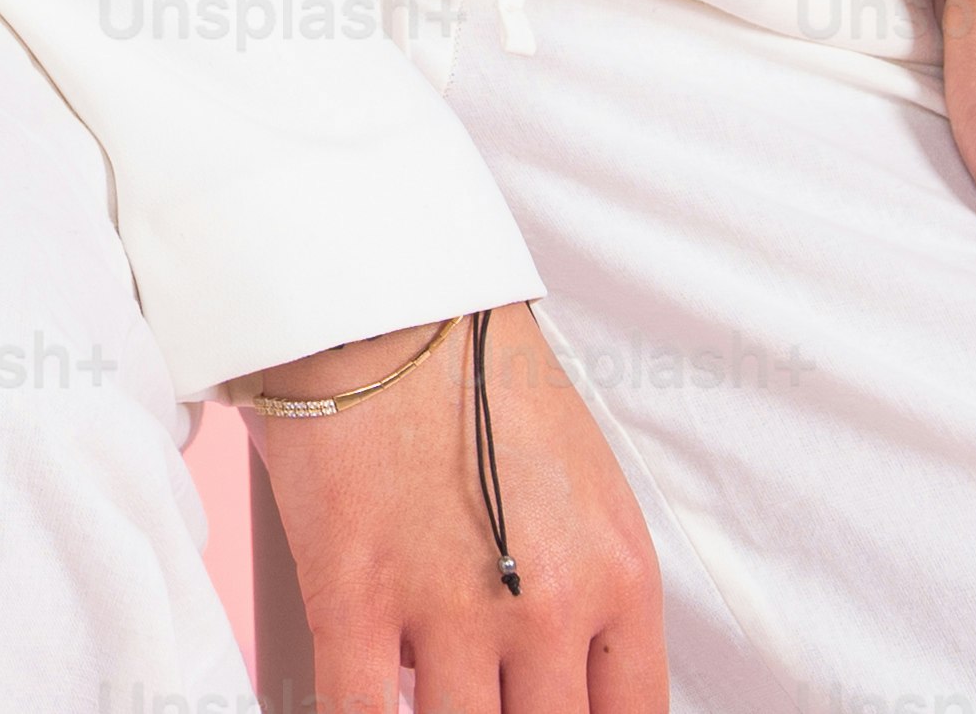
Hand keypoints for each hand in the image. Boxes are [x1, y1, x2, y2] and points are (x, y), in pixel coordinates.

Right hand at [226, 301, 662, 713]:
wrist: (384, 303)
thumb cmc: (479, 388)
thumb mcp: (588, 496)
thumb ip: (589, 602)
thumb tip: (556, 692)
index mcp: (620, 578)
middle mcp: (549, 606)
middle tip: (485, 691)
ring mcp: (452, 609)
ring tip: (429, 681)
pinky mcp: (355, 600)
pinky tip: (367, 709)